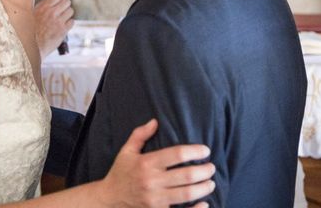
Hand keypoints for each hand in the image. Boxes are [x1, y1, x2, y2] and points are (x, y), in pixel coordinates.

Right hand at [34, 0, 73, 57]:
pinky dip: (68, 23)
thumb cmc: (28, 31)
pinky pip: (72, 22)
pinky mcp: (63, 31)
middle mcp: (52, 13)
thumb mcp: (30, 14)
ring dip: (67, 13)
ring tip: (61, 17)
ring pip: (71, 11)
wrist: (29, 47)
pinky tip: (62, 25)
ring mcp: (58, 22)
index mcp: (43, 6)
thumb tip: (50, 0)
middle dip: (65, 4)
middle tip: (61, 8)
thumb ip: (42, 7)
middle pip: (67, 1)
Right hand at [97, 119, 214, 207]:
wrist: (109, 198)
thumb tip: (155, 121)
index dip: (194, 151)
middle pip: (186, 175)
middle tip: (211, 167)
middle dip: (204, 171)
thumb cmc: (120, 172)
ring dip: (203, 188)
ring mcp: (155, 200)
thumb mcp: (126, 151)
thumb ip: (140, 135)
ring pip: (186, 194)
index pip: (176, 154)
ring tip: (211, 183)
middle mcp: (152, 181)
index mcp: (146, 163)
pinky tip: (205, 204)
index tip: (206, 150)